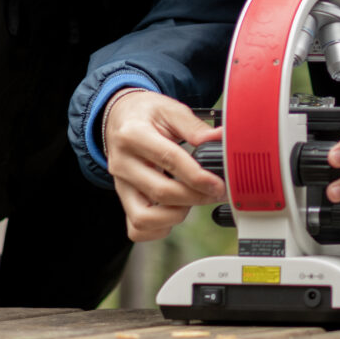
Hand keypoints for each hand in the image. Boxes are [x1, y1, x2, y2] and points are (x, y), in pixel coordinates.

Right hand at [103, 90, 224, 240]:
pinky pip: (136, 229)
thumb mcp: (170, 109)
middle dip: (195, 197)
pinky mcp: (123, 200)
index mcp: (134, 134)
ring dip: (175, 215)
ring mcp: (120, 185)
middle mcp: (123, 163)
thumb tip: (220, 138)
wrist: (119, 118)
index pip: (169, 159)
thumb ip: (195, 127)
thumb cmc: (146, 114)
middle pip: (161, 192)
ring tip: (191, 200)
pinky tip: (174, 211)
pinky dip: (159, 228)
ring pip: (144, 218)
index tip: (217, 184)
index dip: (197, 176)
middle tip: (215, 191)